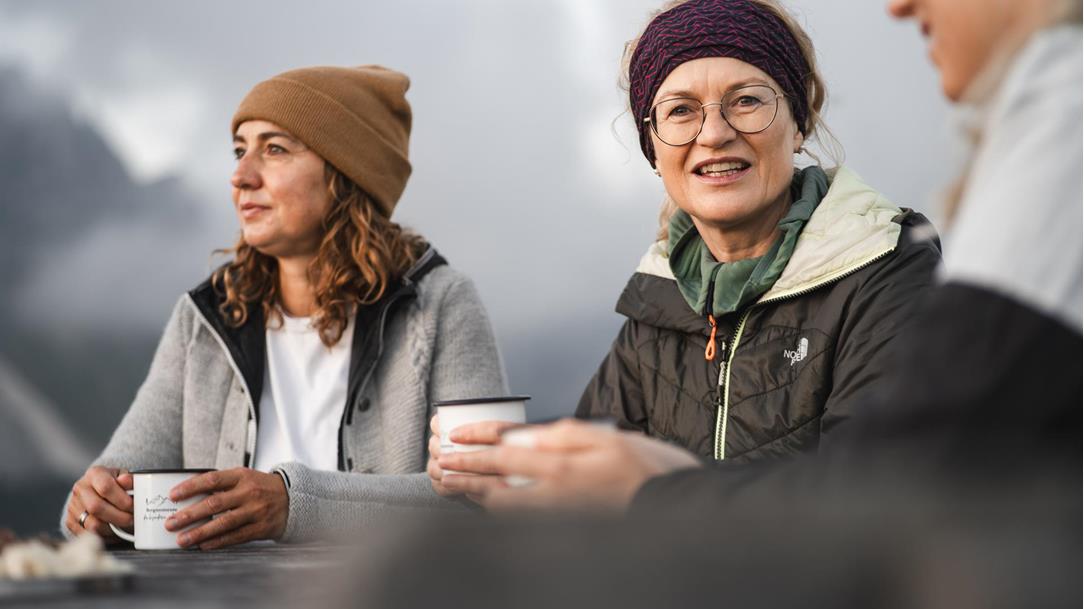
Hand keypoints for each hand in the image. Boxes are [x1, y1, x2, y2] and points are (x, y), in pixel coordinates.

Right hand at [65, 466, 133, 539]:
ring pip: (92, 524)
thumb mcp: (124, 477)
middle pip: (96, 507)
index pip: (106, 487)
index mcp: (94, 474)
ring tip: (124, 525)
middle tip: (131, 519)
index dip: (122, 500)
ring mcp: (73, 506)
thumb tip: (126, 480)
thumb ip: (128, 480)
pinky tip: (114, 530)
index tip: (133, 507)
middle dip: (118, 517)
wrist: (97, 490)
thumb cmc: (115, 484)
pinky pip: (88, 534)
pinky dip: (104, 536)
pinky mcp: (70, 521)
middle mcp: (80, 488)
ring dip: (112, 528)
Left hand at [166, 468, 287, 549]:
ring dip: (200, 533)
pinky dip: (218, 542)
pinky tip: (203, 546)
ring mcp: (256, 511)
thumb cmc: (259, 487)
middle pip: (214, 504)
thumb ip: (220, 484)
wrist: (292, 498)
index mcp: (242, 476)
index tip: (172, 496)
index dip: (190, 487)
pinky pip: (235, 537)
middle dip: (189, 515)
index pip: (212, 480)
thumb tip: (186, 493)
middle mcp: (249, 492)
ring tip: (182, 540)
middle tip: (170, 524)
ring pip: (223, 523)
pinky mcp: (261, 528)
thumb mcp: (243, 477)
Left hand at [438, 419, 701, 511]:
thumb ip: (568, 435)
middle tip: (438, 462)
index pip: (509, 447)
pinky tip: (486, 506)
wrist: (678, 511)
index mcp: (566, 462)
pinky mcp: (565, 527)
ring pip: (503, 506)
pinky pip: (520, 520)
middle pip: (497, 479)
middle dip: (464, 469)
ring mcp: (559, 513)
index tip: (455, 435)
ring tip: (448, 484)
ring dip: (472, 494)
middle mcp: (557, 490)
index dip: (479, 439)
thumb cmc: (650, 470)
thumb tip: (532, 436)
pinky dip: (495, 511)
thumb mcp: (610, 439)